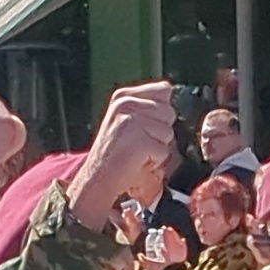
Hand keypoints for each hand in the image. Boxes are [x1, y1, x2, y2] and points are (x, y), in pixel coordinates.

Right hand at [70, 83, 178, 227]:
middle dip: (160, 131)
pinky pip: (164, 150)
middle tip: (138, 142)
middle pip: (169, 112)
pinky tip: (137, 161)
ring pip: (168, 132)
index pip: (164, 90)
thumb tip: (171, 92)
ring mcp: (131, 121)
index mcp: (123, 96)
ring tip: (137, 151)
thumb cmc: (115, 152)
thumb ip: (148, 104)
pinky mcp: (138, 140)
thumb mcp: (126, 118)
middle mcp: (126, 103)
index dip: (160, 112)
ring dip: (158, 146)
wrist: (97, 179)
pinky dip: (156, 160)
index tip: (142, 127)